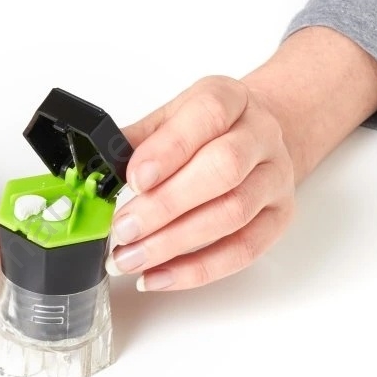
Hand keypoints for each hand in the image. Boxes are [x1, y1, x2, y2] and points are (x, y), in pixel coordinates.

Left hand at [106, 76, 295, 290]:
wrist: (255, 138)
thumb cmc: (205, 131)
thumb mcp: (170, 119)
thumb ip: (138, 141)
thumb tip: (98, 170)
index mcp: (230, 100)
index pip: (206, 116)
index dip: (168, 150)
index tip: (134, 178)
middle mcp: (260, 136)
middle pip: (223, 170)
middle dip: (166, 205)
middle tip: (124, 230)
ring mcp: (275, 179)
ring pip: (232, 214)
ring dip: (174, 243)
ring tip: (130, 259)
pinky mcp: (278, 219)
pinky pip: (243, 251)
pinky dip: (197, 270)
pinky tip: (158, 276)